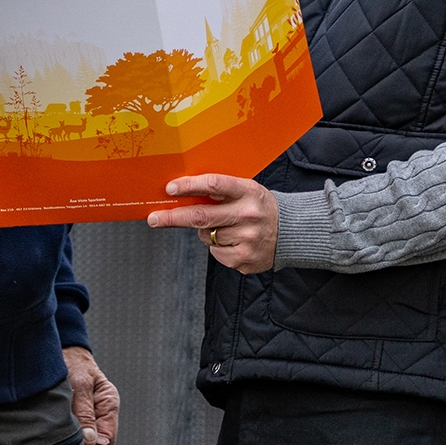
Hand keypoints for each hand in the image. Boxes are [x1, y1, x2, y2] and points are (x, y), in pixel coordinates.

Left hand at [62, 346, 117, 444]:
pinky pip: (74, 434)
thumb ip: (85, 413)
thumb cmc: (73, 363)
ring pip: (84, 442)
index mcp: (109, 404)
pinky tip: (56, 421)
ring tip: (59, 421)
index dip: (93, 443)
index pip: (108, 439)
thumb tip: (91, 441)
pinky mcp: (76, 416)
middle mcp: (101, 413)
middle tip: (64, 428)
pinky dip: (65, 432)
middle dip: (81, 441)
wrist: (61, 351)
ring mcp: (89, 416)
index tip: (76, 435)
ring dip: (72, 437)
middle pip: (96, 444)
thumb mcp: (80, 385)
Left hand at [146, 174, 277, 272]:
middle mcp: (248, 215)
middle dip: (172, 217)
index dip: (189, 186)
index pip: (214, 185)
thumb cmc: (260, 206)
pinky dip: (218, 247)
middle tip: (154, 218)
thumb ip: (220, 192)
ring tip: (227, 227)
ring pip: (206, 236)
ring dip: (207, 232)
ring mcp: (247, 239)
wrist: (291, 231)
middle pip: (201, 217)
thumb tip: (181, 195)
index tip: (170, 189)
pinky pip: (216, 253)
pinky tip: (235, 241)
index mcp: (247, 192)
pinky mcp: (245, 259)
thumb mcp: (246, 191)